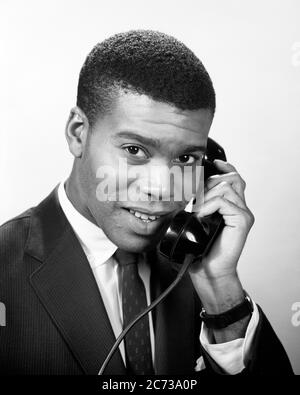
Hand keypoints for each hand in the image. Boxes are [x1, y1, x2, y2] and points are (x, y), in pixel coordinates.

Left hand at [189, 159, 254, 313]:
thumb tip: (190, 187)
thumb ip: (201, 203)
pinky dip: (209, 205)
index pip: (234, 178)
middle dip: (209, 184)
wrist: (208, 269)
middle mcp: (241, 207)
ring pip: (226, 188)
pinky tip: (202, 215)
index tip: (214, 162)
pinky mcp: (243, 221)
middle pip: (231, 178)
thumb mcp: (198, 220)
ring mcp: (244, 214)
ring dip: (207, 197)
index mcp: (232, 205)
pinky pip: (225, 201)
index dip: (225, 168)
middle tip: (197, 201)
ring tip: (198, 212)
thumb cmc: (201, 247)